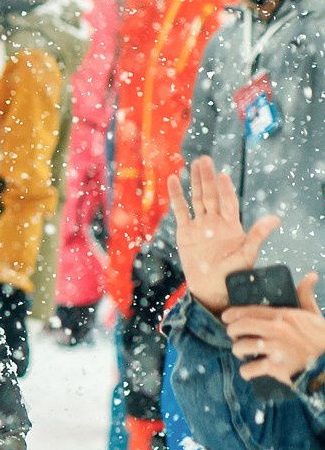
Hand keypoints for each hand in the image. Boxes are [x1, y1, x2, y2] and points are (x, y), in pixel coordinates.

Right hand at [169, 157, 278, 313]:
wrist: (211, 288)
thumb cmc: (232, 274)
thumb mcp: (247, 254)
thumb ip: (258, 235)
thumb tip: (276, 218)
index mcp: (231, 225)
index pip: (229, 202)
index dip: (225, 189)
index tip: (222, 175)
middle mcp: (215, 222)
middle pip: (211, 195)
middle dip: (207, 178)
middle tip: (204, 160)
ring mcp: (200, 226)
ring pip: (197, 199)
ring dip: (195, 182)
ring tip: (193, 164)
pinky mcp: (185, 232)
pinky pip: (180, 211)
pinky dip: (177, 197)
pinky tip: (174, 181)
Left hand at [223, 273, 324, 385]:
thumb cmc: (320, 338)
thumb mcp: (312, 315)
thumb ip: (305, 296)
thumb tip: (310, 275)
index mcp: (285, 315)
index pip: (250, 310)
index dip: (233, 314)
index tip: (225, 317)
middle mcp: (278, 329)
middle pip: (240, 327)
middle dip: (233, 332)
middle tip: (236, 338)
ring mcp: (276, 348)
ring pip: (240, 347)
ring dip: (239, 352)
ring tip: (244, 354)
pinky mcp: (275, 367)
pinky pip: (248, 369)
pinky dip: (247, 372)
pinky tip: (251, 371)